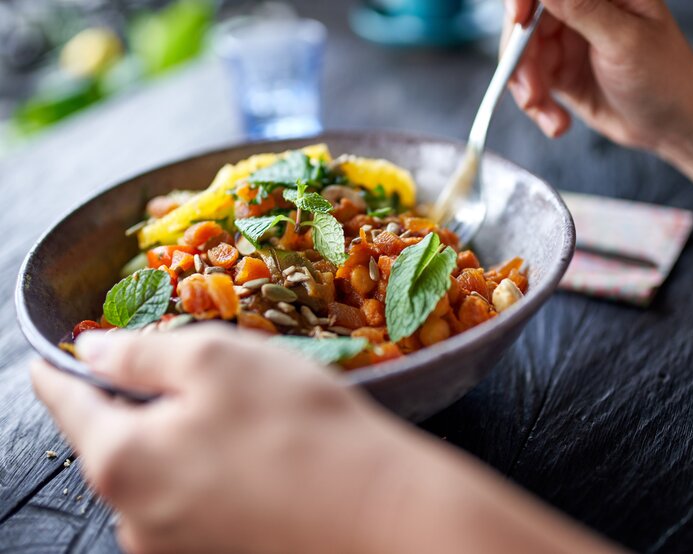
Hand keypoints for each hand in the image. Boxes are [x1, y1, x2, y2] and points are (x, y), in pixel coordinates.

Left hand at [32, 325, 623, 553]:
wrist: (381, 513)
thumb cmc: (299, 426)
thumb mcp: (217, 360)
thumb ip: (142, 353)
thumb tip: (93, 351)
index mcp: (123, 459)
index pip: (68, 404)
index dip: (62, 371)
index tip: (53, 357)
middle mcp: (135, 518)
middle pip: (119, 441)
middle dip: (143, 402)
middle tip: (196, 374)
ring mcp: (177, 546)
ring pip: (161, 472)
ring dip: (186, 437)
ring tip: (246, 415)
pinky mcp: (219, 553)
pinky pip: (195, 500)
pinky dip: (213, 469)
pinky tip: (262, 453)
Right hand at [504, 0, 692, 212]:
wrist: (672, 123)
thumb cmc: (664, 76)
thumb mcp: (623, 40)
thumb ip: (582, 9)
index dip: (522, 1)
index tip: (519, 23)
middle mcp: (580, 9)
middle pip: (524, 24)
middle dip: (522, 62)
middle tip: (532, 94)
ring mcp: (567, 40)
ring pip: (521, 57)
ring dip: (529, 91)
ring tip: (551, 118)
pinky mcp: (559, 70)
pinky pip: (529, 83)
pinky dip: (537, 106)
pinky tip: (557, 122)